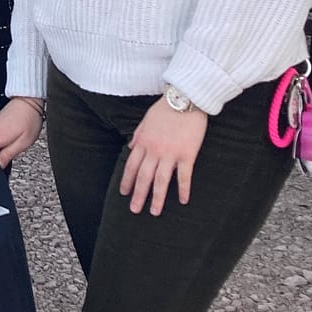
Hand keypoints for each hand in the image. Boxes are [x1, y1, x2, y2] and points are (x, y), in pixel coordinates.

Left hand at [120, 98, 208, 214]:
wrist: (185, 99)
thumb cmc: (165, 108)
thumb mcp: (145, 119)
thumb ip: (138, 135)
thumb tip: (130, 147)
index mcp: (143, 142)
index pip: (131, 166)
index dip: (127, 181)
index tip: (124, 194)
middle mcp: (154, 150)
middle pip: (144, 177)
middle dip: (138, 195)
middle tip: (134, 210)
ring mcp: (170, 154)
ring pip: (161, 181)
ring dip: (157, 198)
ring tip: (155, 212)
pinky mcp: (187, 154)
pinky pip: (184, 176)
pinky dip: (183, 189)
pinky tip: (183, 201)